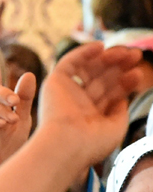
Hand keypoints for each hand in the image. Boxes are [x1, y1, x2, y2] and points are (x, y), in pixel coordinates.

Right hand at [40, 42, 141, 165]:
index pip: (110, 92)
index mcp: (91, 115)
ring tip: (125, 52)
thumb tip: (122, 95)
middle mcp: (78, 102)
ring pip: (88, 68)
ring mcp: (65, 92)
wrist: (66, 144)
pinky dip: (83, 52)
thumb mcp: (116, 126)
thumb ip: (120, 109)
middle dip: (119, 66)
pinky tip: (100, 47)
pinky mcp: (53, 83)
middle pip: (101, 77)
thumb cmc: (92, 143)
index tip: (138, 74)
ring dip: (107, 57)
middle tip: (136, 55)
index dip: (125, 82)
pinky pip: (68, 62)